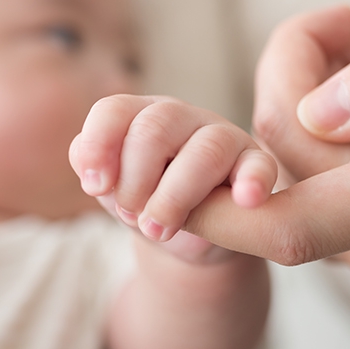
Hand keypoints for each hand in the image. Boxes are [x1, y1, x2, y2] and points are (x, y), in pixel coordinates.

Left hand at [70, 95, 276, 262]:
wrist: (192, 238)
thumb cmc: (147, 204)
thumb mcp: (113, 190)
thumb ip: (93, 168)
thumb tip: (89, 162)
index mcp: (141, 116)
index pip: (114, 110)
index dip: (99, 147)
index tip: (96, 189)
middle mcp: (182, 118)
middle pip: (154, 129)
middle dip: (135, 182)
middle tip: (132, 217)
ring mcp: (223, 138)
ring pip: (204, 150)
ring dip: (175, 197)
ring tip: (160, 229)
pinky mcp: (256, 167)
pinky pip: (259, 166)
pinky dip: (253, 181)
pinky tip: (245, 200)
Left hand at [182, 6, 349, 276]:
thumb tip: (318, 112)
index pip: (300, 225)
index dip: (217, 214)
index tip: (150, 189)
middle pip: (275, 170)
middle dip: (279, 88)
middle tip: (342, 23)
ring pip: (277, 166)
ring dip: (296, 97)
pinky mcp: (339, 239)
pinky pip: (289, 177)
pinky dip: (297, 127)